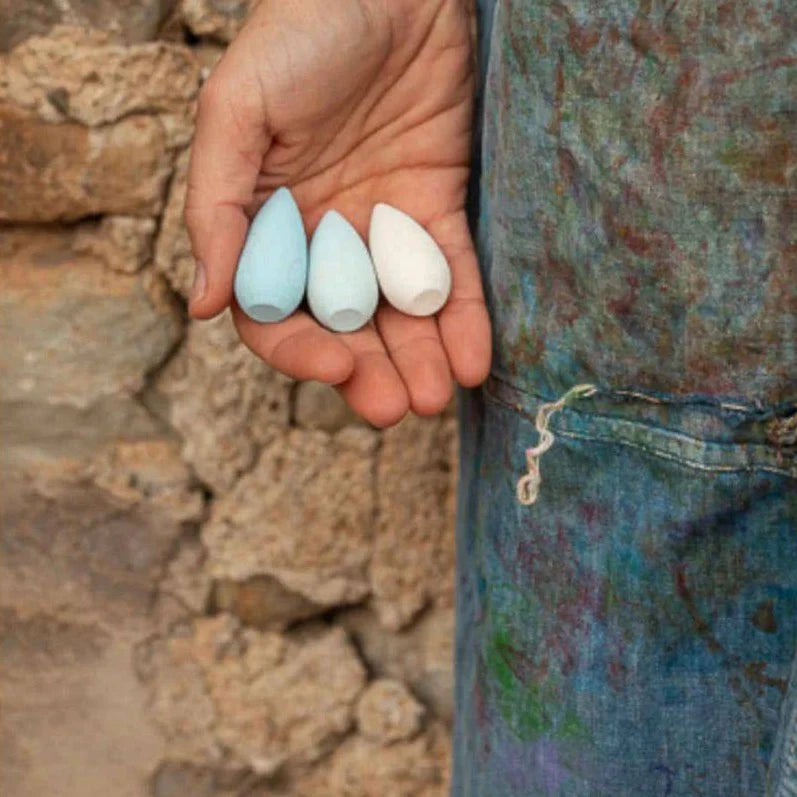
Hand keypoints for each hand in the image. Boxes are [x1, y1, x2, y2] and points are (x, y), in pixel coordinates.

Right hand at [185, 0, 490, 426]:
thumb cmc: (300, 32)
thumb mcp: (239, 109)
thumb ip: (218, 205)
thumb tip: (202, 304)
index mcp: (264, 222)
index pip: (273, 311)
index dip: (300, 349)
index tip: (335, 368)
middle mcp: (322, 236)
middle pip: (344, 326)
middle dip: (372, 372)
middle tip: (401, 407)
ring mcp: (382, 227)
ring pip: (401, 312)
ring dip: (421, 359)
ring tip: (440, 397)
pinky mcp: (437, 208)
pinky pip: (450, 273)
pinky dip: (464, 318)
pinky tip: (476, 360)